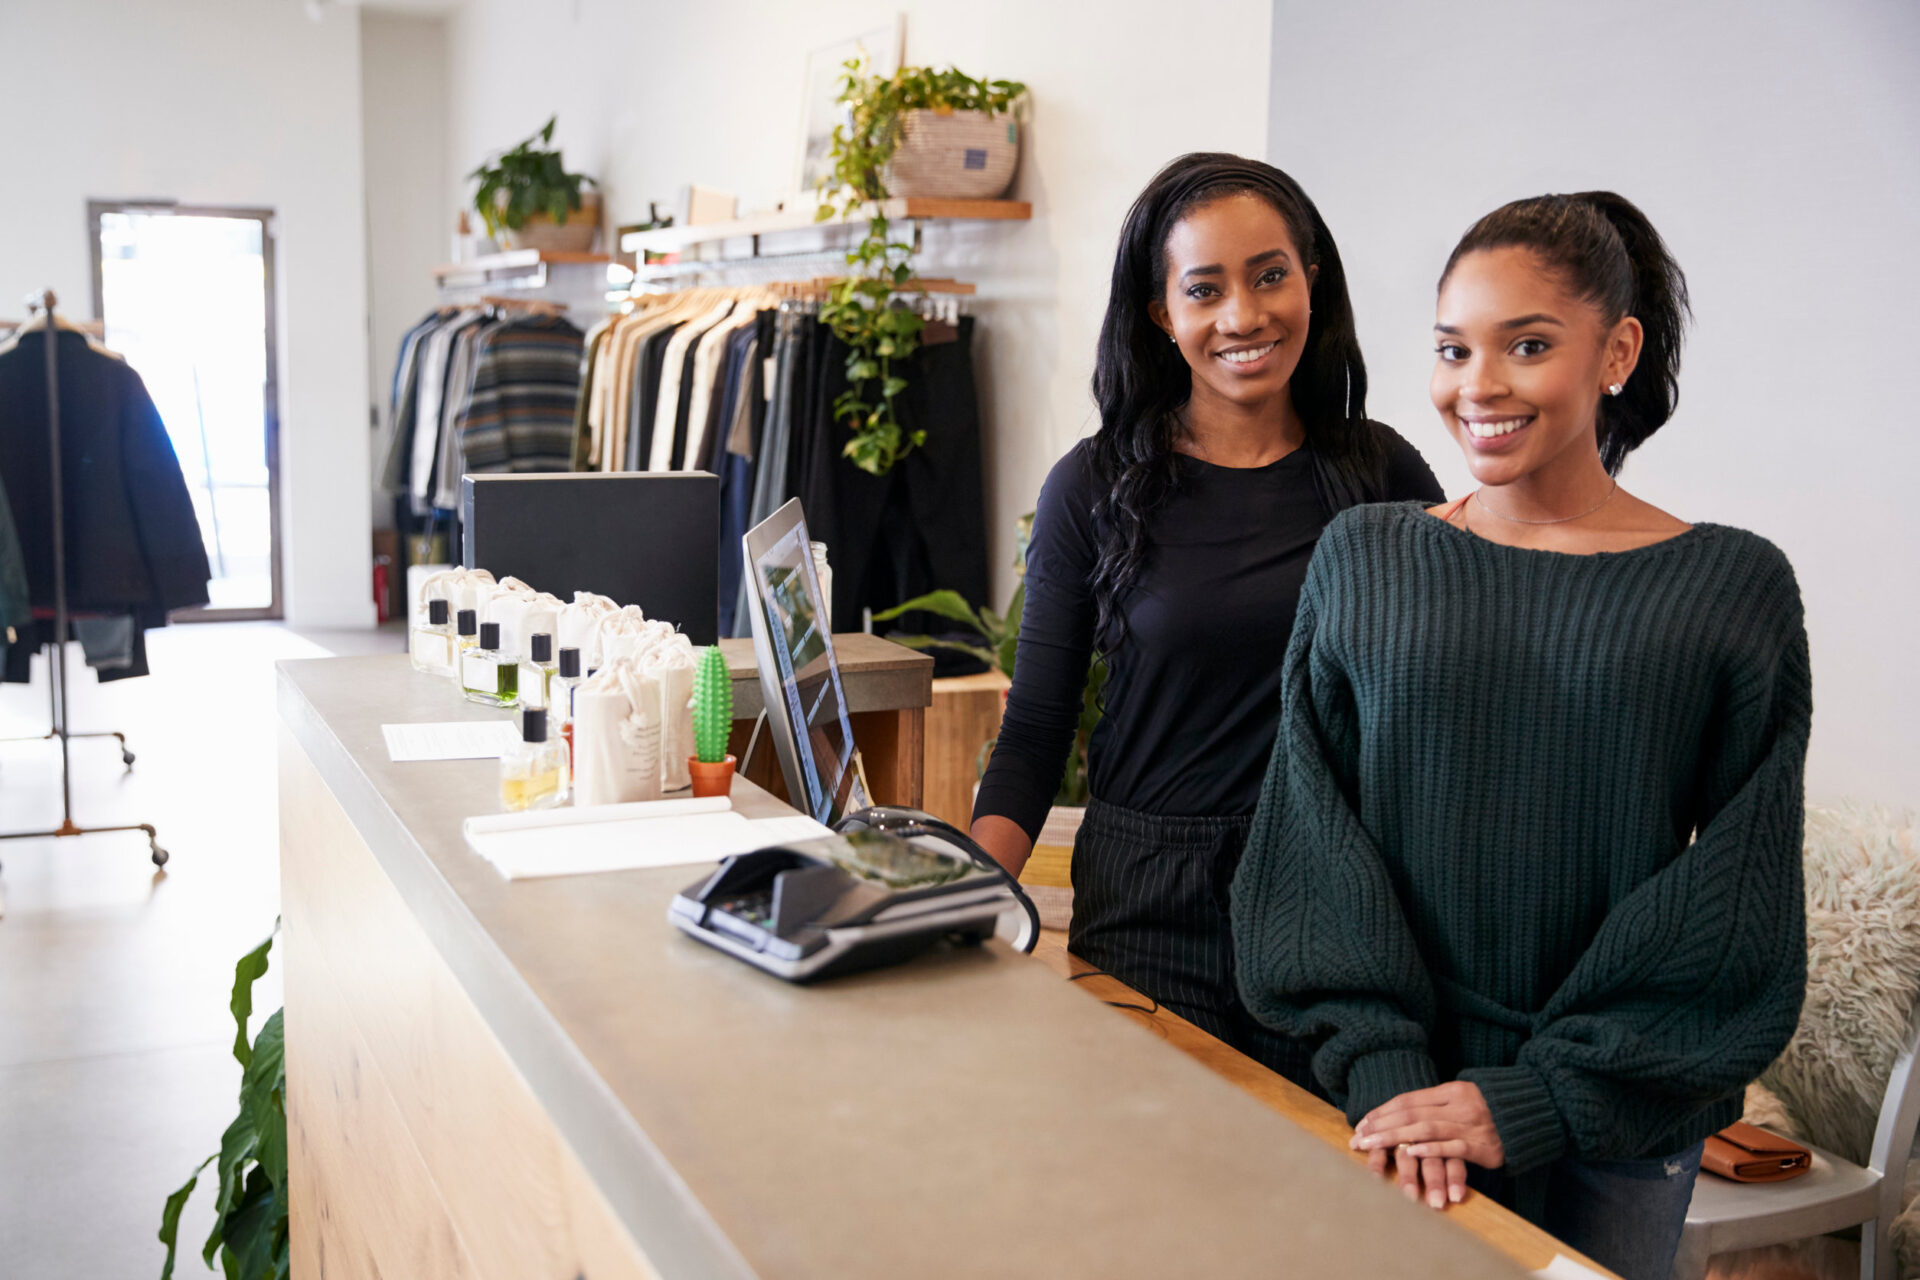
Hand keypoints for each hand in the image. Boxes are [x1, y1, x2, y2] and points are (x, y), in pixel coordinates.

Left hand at [1349, 1081, 1505, 1208]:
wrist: (1530, 1117)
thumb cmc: (1489, 1110)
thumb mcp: (1461, 1098)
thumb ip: (1434, 1104)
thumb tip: (1395, 1113)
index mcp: (1451, 1090)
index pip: (1408, 1099)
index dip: (1382, 1111)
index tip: (1361, 1124)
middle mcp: (1458, 1105)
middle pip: (1411, 1114)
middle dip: (1381, 1127)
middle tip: (1358, 1139)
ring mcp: (1471, 1126)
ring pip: (1426, 1129)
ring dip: (1396, 1138)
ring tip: (1373, 1145)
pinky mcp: (1483, 1147)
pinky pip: (1452, 1147)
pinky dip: (1430, 1149)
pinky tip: (1411, 1152)